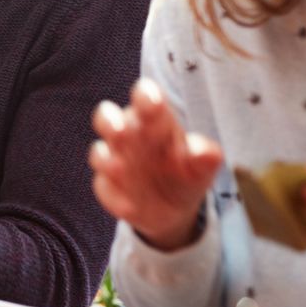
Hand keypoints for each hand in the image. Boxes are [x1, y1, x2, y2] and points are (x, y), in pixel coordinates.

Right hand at [89, 78, 223, 250]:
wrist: (174, 210)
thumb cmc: (186, 173)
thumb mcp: (202, 167)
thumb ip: (205, 156)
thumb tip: (206, 151)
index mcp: (154, 120)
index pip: (145, 98)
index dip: (146, 97)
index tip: (153, 101)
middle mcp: (128, 134)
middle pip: (108, 116)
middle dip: (111, 122)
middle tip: (120, 130)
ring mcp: (113, 159)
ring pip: (99, 150)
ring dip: (106, 158)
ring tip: (119, 167)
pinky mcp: (106, 184)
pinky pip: (104, 186)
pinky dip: (114, 194)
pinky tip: (130, 206)